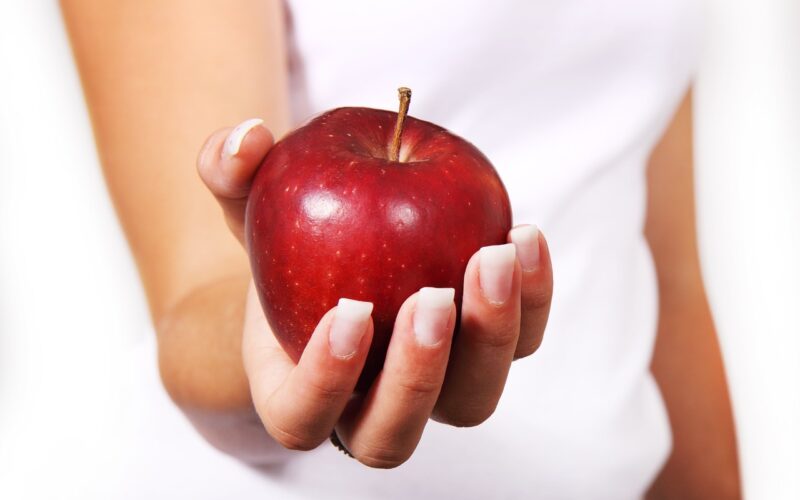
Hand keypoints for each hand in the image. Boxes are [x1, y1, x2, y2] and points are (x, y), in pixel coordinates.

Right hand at [197, 118, 553, 467]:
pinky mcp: (482, 349)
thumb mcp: (252, 202)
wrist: (339, 251)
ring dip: (491, 337)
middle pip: (395, 433)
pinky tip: (524, 238)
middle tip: (434, 296)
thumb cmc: (287, 240)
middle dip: (419, 371)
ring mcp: (433, 387)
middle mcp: (367, 406)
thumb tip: (242, 138)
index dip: (326, 380)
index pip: (304, 417)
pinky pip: (519, 344)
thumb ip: (232, 174)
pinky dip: (531, 300)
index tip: (350, 311)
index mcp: (298, 390)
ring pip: (471, 400)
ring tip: (496, 254)